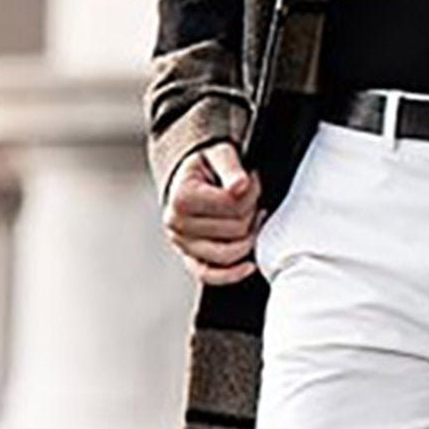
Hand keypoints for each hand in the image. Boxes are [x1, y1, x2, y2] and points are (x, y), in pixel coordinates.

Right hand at [163, 141, 267, 284]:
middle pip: (235, 230)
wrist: (189, 178)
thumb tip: (240, 186)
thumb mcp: (218, 153)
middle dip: (251, 212)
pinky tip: (248, 266)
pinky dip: (231, 274)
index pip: (233, 204)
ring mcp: (182, 244)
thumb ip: (230, 167)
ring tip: (249, 217)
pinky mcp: (189, 258)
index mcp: (181, 198)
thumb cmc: (205, 166)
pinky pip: (209, 275)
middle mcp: (176, 224)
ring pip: (228, 254)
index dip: (252, 191)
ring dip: (247, 236)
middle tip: (250, 197)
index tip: (250, 180)